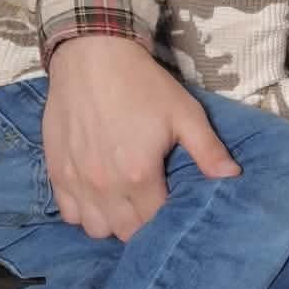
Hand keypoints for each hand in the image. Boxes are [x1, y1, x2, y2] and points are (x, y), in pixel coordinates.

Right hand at [44, 36, 237, 240]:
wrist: (93, 57)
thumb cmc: (143, 85)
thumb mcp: (185, 114)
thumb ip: (208, 150)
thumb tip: (232, 177)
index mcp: (140, 175)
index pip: (154, 222)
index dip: (167, 218)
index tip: (173, 204)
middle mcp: (105, 185)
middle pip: (124, 232)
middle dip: (141, 225)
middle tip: (152, 203)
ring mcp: (76, 180)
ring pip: (94, 228)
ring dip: (111, 221)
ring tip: (124, 201)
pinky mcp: (56, 171)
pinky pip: (68, 212)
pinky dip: (83, 211)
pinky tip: (98, 194)